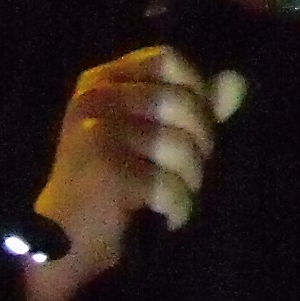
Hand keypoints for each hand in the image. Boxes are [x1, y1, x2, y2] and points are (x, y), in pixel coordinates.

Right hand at [17, 47, 248, 300]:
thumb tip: (239, 81)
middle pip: (181, 101)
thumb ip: (196, 105)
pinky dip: (178, 206)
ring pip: (179, 143)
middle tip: (188, 170)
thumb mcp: (151, 134)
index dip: (197, 90)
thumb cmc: (111, 183)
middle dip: (200, 140)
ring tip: (176, 195)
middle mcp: (95, 99)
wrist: (60, 241)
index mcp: (101, 81)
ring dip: (190, 178)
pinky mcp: (105, 171)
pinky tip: (167, 217)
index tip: (196, 125)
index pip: (168, 59)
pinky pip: (168, 183)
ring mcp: (97, 133)